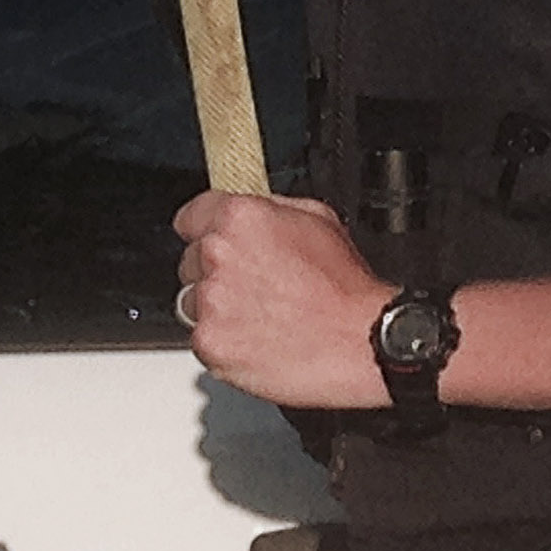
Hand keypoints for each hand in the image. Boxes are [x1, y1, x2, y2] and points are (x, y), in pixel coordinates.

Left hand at [173, 190, 389, 407]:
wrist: (360, 342)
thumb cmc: (345, 288)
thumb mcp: (319, 219)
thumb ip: (271, 209)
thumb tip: (253, 208)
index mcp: (239, 219)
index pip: (190, 217)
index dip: (206, 231)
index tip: (214, 242)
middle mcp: (217, 256)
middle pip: (190, 262)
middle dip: (214, 272)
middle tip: (254, 286)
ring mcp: (210, 302)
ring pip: (192, 302)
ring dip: (216, 309)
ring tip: (260, 316)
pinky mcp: (210, 342)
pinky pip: (203, 339)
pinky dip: (224, 341)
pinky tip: (257, 339)